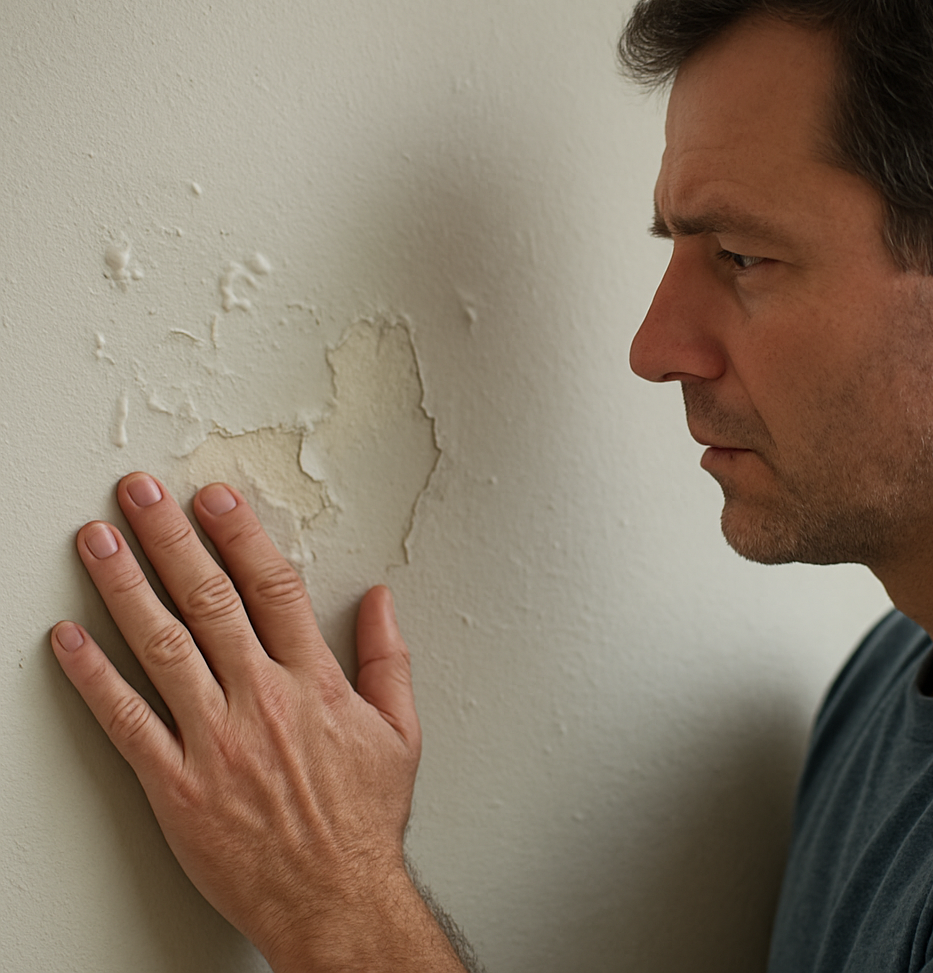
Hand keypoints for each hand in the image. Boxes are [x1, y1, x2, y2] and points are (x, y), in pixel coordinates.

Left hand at [50, 473, 430, 970]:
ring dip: (126, 586)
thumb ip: (388, 658)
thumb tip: (380, 601)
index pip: (273, 589)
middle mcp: (262, 701)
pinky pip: (127, 722)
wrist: (334, 901)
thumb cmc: (364, 819)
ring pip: (162, 647)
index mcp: (315, 684)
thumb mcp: (400, 732)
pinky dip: (94, 677)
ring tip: (97, 542)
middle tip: (139, 495)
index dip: (240, 537)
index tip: (213, 499)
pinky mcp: (177, 786)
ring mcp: (215, 742)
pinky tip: (69, 638)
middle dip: (170, 539)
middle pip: (209, 602)